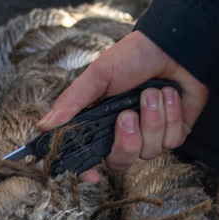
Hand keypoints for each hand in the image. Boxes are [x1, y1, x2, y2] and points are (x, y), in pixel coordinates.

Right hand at [37, 30, 208, 180]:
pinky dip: (172, 115)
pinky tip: (170, 95)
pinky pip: (172, 140)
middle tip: (128, 114)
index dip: (88, 169)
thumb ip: (72, 101)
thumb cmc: (133, 56)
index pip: (89, 156)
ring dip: (153, 119)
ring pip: (149, 152)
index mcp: (100, 121)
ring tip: (153, 92)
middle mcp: (124, 132)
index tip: (92, 174)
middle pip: (120, 161)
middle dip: (127, 140)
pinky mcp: (174, 132)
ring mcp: (150, 134)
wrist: (172, 45)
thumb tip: (44, 126)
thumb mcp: (98, 74)